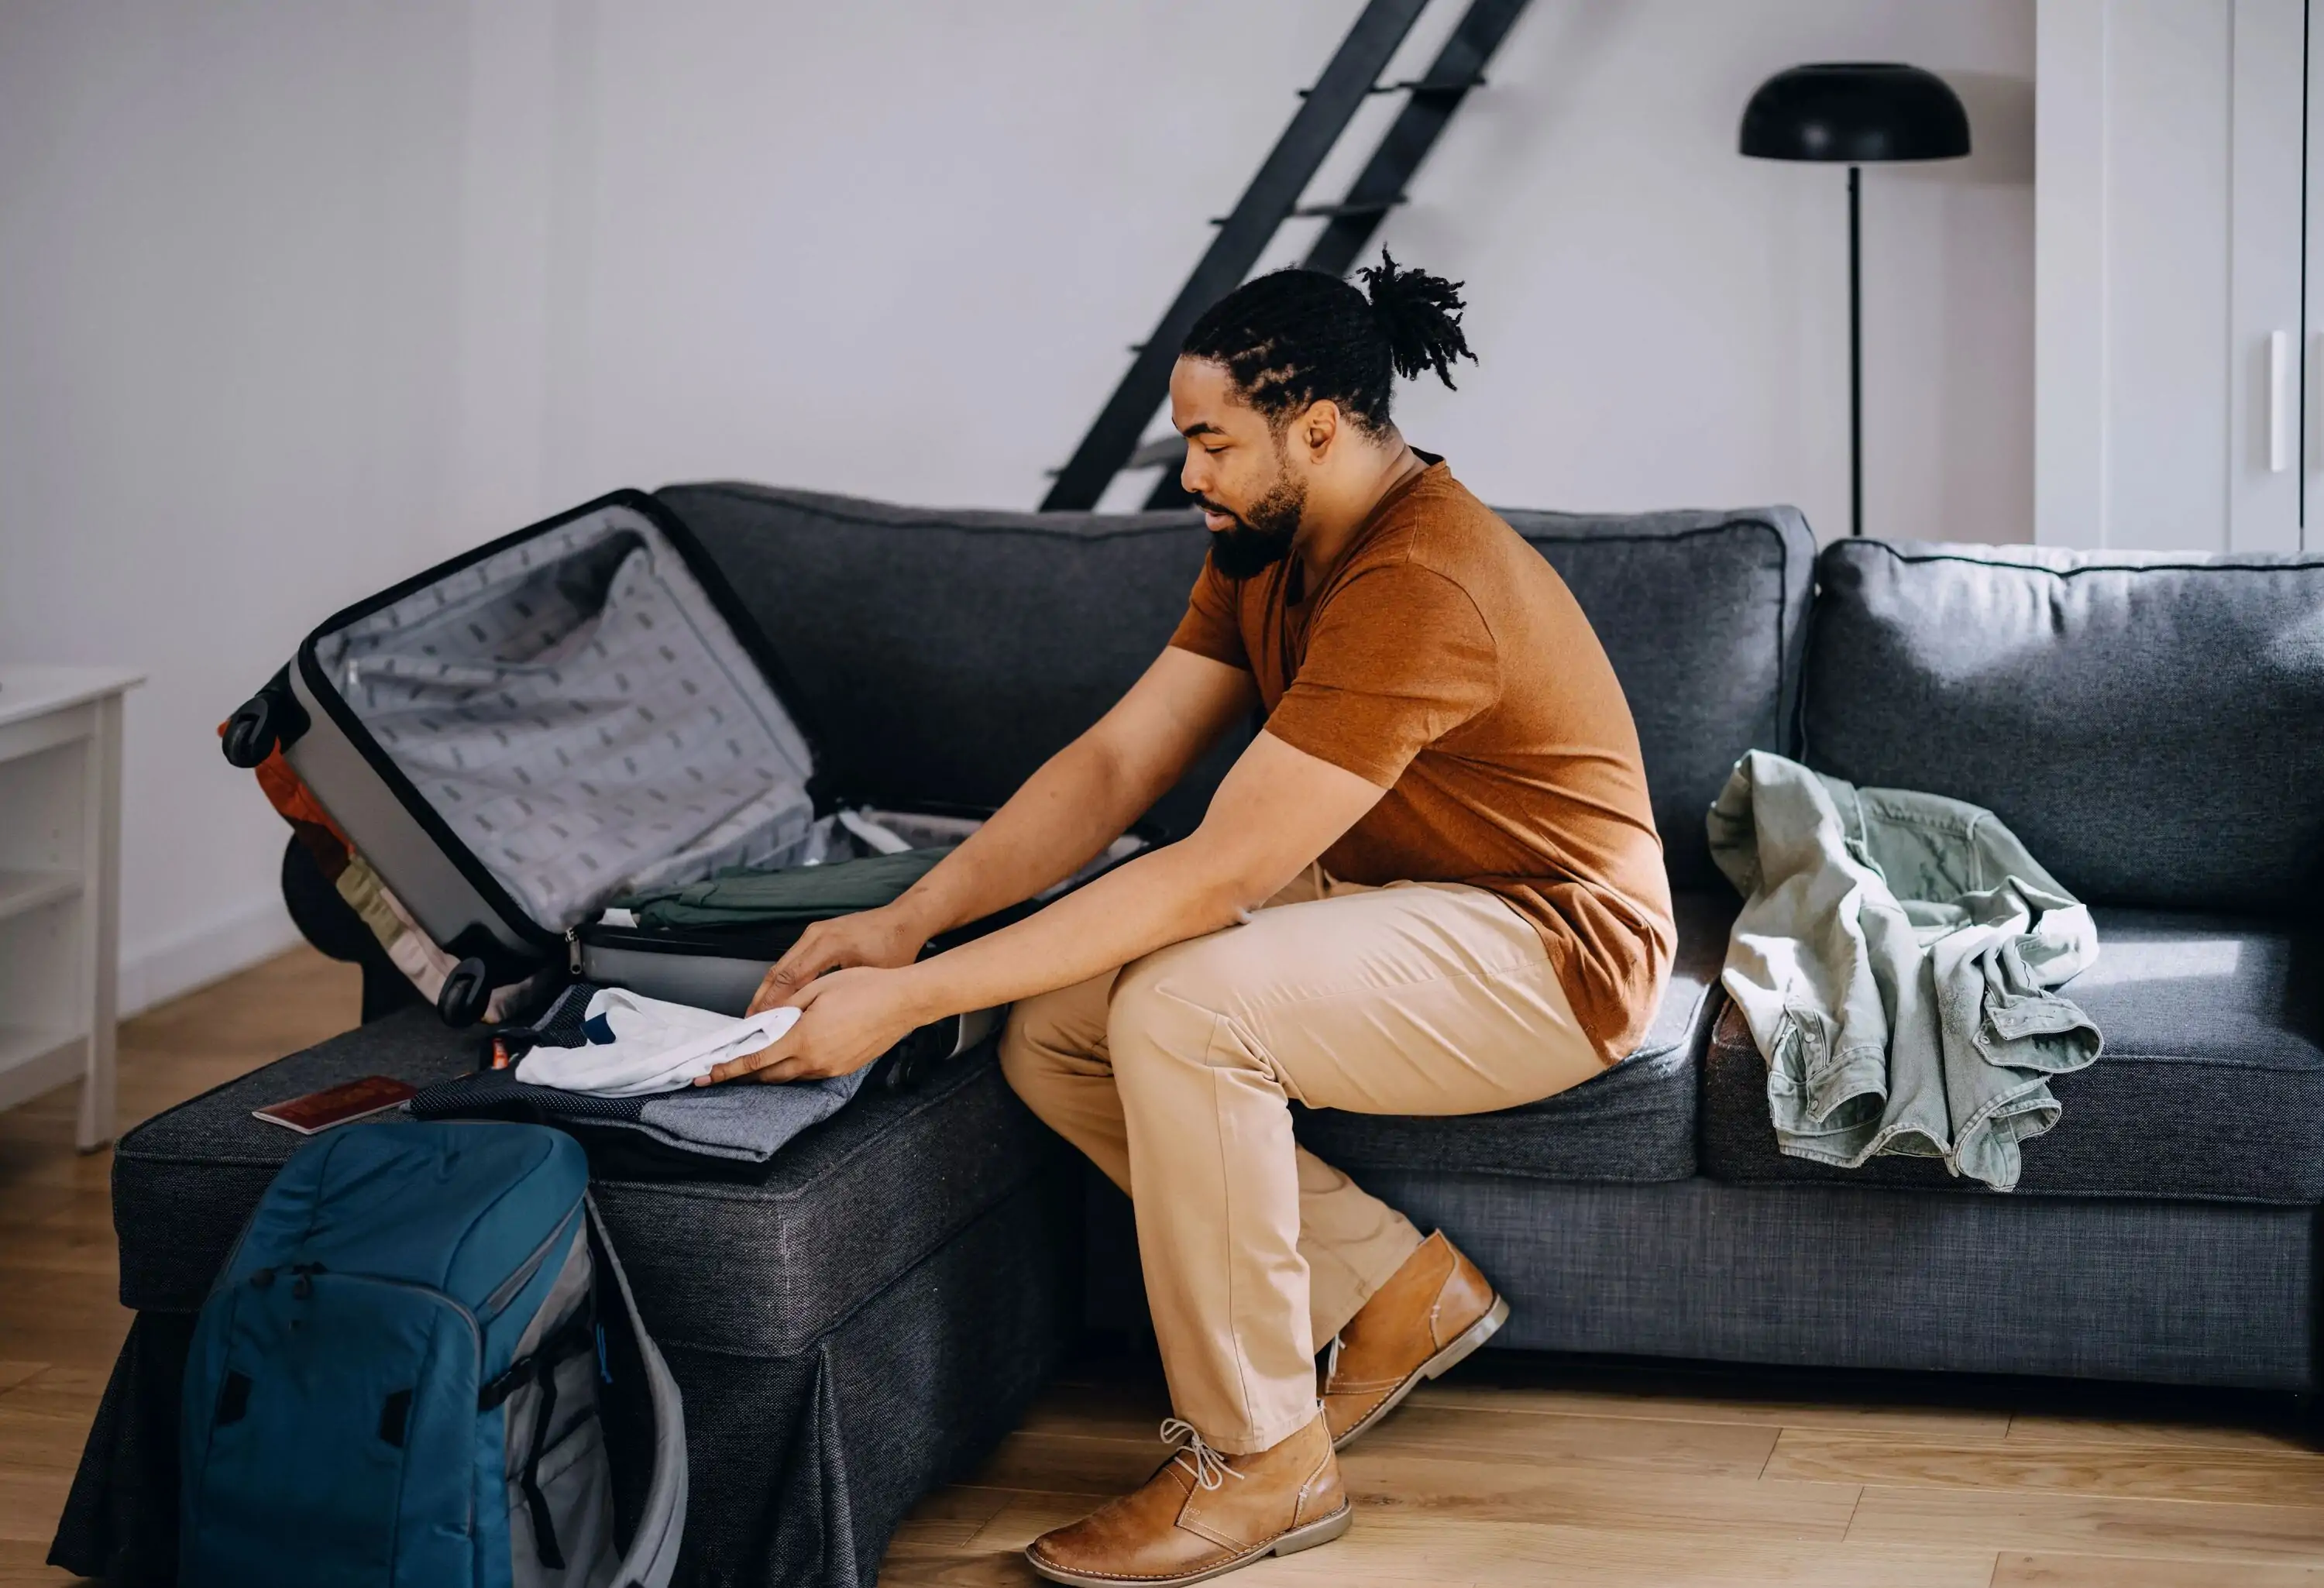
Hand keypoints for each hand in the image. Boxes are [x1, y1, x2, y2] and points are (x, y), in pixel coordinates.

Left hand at [701, 966, 928, 1084]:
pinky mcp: (843, 1069)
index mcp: (804, 1039)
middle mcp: (815, 1061)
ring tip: (754, 1061)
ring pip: (789, 1076)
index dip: (728, 1069)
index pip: (755, 1060)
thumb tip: (763, 1021)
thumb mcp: (817, 989)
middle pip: (768, 1076)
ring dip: (769, 1071)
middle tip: (721, 1072)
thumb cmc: (865, 987)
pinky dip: (793, 1067)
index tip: (707, 1074)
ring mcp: (830, 1068)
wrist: (904, 1001)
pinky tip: (790, 1054)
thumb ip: (786, 1008)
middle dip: (742, 1076)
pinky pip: (809, 1073)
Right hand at [745, 903, 930, 1014]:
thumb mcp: (870, 977)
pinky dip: (781, 980)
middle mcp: (815, 935)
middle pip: (778, 970)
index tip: (762, 1025)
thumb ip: (841, 995)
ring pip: (781, 964)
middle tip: (749, 1023)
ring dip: (768, 989)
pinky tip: (777, 998)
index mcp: (828, 945)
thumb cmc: (895, 949)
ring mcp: (814, 932)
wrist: (904, 920)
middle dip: (762, 998)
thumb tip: (813, 1020)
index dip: (774, 1003)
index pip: (791, 977)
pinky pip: (792, 959)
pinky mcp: (817, 934)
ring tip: (758, 1015)